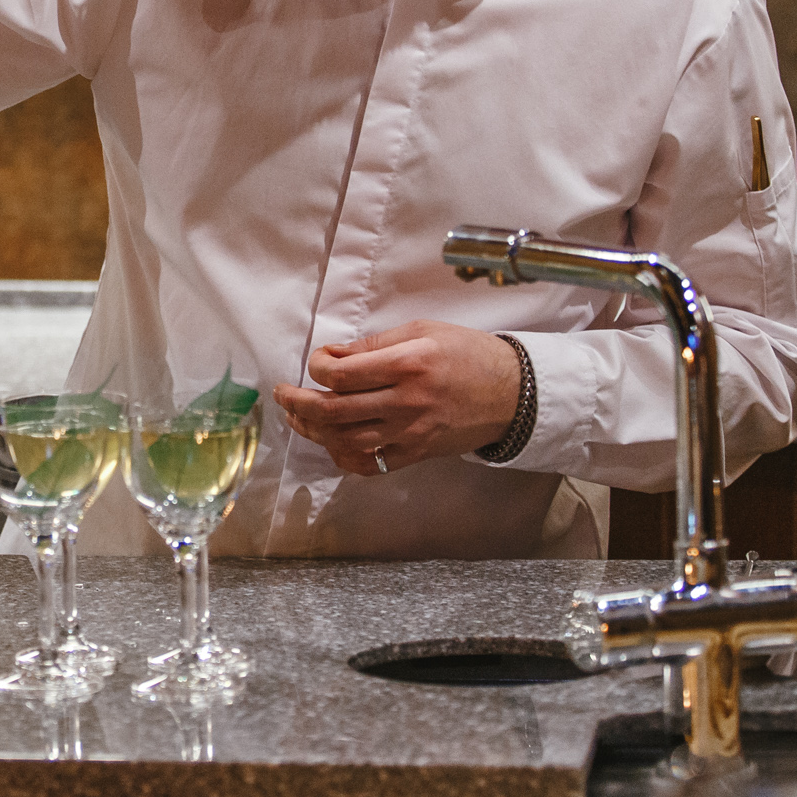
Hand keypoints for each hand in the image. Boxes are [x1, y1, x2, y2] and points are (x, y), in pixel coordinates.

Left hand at [271, 321, 522, 476]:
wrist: (513, 394)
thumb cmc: (468, 354)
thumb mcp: (423, 331)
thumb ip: (375, 345)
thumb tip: (333, 355)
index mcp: (407, 364)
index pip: (341, 374)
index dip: (316, 367)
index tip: (317, 361)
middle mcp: (406, 402)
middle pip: (334, 411)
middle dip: (297, 403)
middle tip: (283, 394)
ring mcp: (411, 433)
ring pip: (345, 440)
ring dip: (312, 430)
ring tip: (298, 418)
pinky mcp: (416, 454)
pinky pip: (369, 464)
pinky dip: (342, 456)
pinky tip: (332, 443)